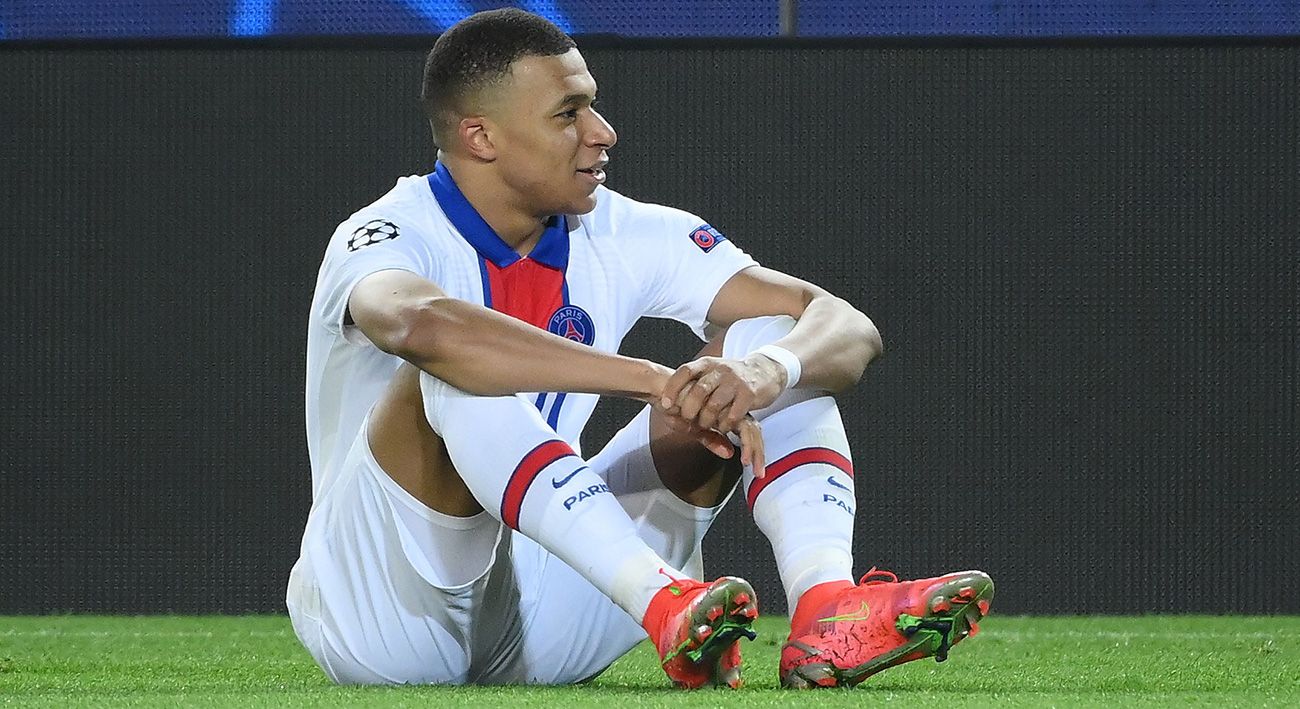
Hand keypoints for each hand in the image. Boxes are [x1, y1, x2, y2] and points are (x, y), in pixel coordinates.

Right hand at [654, 406, 766, 478]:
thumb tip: (730, 454)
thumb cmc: (673, 406)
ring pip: (751, 429)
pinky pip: (742, 427)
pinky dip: (745, 445)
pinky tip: (742, 459)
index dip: (753, 450)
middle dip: (759, 454)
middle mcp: (728, 407)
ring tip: (755, 470)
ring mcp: (728, 405)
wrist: (661, 390)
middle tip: (760, 474)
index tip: (756, 470)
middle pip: (753, 430)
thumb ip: (711, 439)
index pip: (745, 431)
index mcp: (724, 411)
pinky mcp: (725, 407)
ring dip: (756, 452)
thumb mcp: (692, 429)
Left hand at [659, 355, 785, 432]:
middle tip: (689, 420)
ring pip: (714, 406)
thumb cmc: (731, 377)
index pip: (685, 371)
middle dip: (689, 410)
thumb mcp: (712, 373)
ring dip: (707, 421)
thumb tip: (668, 403)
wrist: (765, 370)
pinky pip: (732, 415)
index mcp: (707, 364)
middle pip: (698, 391)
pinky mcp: (749, 394)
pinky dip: (725, 425)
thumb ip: (694, 384)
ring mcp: (736, 382)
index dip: (672, 388)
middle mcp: (720, 370)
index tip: (665, 404)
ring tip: (707, 425)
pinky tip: (724, 426)